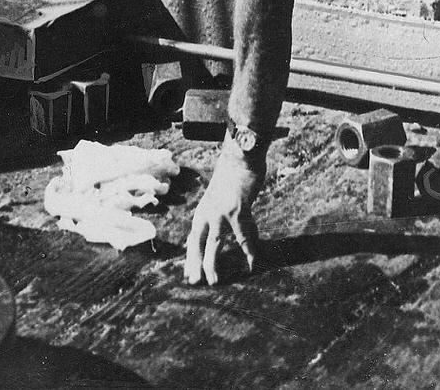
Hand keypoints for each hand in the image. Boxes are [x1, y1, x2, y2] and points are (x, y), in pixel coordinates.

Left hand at [184, 143, 262, 285]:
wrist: (240, 156)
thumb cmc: (231, 178)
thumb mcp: (216, 199)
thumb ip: (213, 217)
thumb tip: (211, 236)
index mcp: (202, 212)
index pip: (192, 240)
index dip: (191, 259)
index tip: (189, 275)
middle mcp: (207, 213)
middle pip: (198, 245)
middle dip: (197, 265)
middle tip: (197, 283)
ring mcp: (221, 212)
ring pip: (214, 244)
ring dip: (213, 264)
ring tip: (214, 280)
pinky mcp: (237, 210)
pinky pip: (243, 236)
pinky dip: (248, 250)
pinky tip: (250, 261)